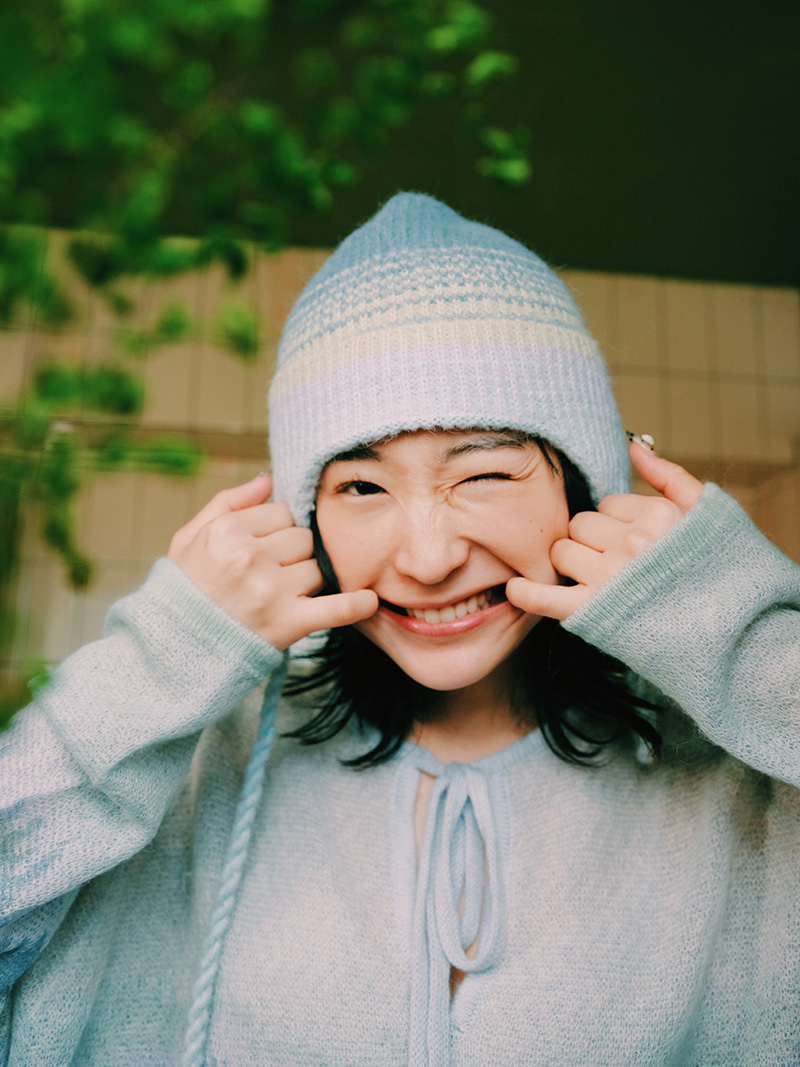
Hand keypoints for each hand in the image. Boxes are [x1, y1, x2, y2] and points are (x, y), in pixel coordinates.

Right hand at [167, 474, 377, 648]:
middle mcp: (250, 557)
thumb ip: (227, 503)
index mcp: (226, 532)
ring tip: (286, 595)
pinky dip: (358, 604)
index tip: (268, 548)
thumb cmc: (183, 592)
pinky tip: (370, 600)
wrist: (174, 651)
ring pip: (319, 568)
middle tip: (274, 575)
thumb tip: (268, 480)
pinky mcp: (288, 624)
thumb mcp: (188, 539)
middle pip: (304, 538)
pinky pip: (338, 608)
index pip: (283, 513)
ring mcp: (271, 591)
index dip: (279, 530)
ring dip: (310, 580)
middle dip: (295, 554)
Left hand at [506, 441, 704, 621]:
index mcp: (659, 515)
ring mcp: (611, 577)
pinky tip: (516, 589)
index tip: (633, 544)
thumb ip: (670, 477)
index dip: (616, 523)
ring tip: (595, 581)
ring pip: (561, 553)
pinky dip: (526, 593)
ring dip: (569, 565)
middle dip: (591, 541)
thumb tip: (634, 448)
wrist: (736, 636)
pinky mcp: (594, 612)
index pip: (608, 504)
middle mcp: (632, 542)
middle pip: (580, 526)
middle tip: (615, 565)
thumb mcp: (710, 515)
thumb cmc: (723, 575)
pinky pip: (544, 595)